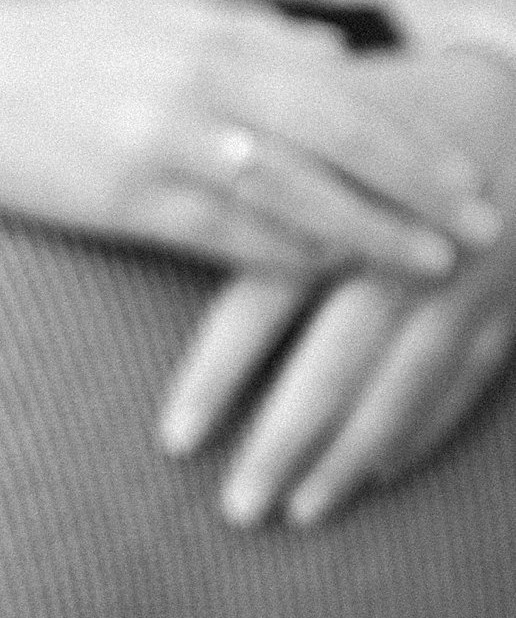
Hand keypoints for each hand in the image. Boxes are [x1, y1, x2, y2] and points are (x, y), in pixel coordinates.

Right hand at [0, 0, 498, 278]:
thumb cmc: (31, 48)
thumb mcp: (142, 12)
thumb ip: (238, 31)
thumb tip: (325, 52)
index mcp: (212, 27)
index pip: (342, 83)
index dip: (412, 129)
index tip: (465, 164)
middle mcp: (204, 75)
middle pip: (345, 134)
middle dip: (424, 183)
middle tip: (485, 223)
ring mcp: (167, 135)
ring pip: (301, 189)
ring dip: (376, 232)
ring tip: (434, 265)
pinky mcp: (125, 193)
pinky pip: (226, 234)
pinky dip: (287, 256)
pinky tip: (332, 279)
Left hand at [157, 48, 515, 524]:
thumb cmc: (389, 105)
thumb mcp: (319, 121)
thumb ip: (248, 180)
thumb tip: (146, 207)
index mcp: (342, 197)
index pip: (268, 295)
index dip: (220, 373)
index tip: (175, 440)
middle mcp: (408, 245)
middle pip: (339, 358)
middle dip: (285, 440)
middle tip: (236, 509)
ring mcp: (472, 281)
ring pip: (406, 385)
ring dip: (350, 455)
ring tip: (301, 512)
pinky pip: (467, 382)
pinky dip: (422, 431)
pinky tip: (376, 475)